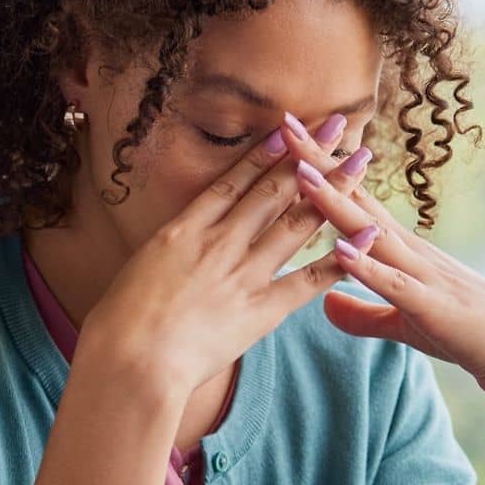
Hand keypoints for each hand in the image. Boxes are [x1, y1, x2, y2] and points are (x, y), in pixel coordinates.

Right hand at [79, 112, 370, 395]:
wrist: (131, 359)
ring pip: (296, 223)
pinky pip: (308, 279)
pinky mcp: (261, 310)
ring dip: (332, 190)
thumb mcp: (136, 272)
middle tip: (336, 125)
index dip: (264, 154)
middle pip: (272, 191)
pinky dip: (340, 256)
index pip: (232, 183)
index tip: (287, 128)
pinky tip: (366, 236)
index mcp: (184, 231)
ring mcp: (243, 274)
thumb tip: (174, 245)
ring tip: (358, 163)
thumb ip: (166, 254)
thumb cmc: (119, 323)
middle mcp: (219, 243)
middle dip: (307, 154)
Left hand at [279, 116, 484, 399]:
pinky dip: (367, 267)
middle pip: (357, 201)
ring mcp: (422, 274)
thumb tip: (325, 304)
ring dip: (336, 206)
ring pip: (371, 233)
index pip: (353, 201)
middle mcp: (409, 251)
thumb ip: (363, 312)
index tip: (288, 137)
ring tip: (302, 176)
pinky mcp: (431, 306)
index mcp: (399, 251)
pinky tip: (341, 250)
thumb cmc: (467, 333)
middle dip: (320, 166)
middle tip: (285, 125)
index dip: (320, 170)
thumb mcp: (405, 322)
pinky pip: (393, 284)